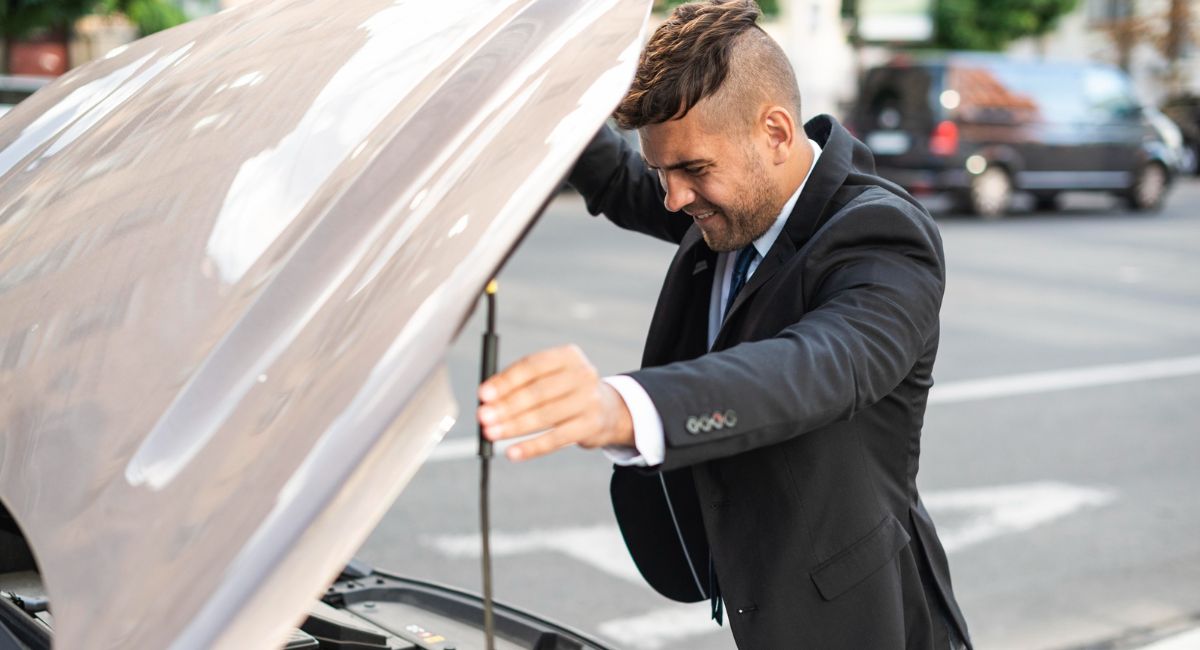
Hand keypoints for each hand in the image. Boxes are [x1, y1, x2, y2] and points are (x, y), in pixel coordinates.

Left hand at [477, 344, 633, 461]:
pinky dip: (531, 447)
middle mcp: (582, 374)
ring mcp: (589, 401)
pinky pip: (555, 439)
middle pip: (537, 392)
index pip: (532, 366)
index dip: (505, 381)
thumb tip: (486, 399)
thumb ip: (519, 383)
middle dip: (506, 406)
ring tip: (490, 433)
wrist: (609, 410)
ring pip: (544, 416)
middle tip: (482, 417)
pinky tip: (512, 452)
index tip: (483, 394)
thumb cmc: (566, 391)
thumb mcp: (550, 377)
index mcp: (568, 355)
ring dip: (513, 426)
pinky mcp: (590, 426)